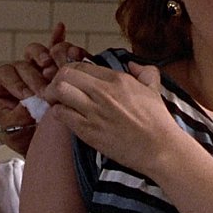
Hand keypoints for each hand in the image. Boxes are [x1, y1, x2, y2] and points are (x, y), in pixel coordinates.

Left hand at [0, 22, 88, 155]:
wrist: (44, 144)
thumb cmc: (24, 137)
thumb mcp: (14, 129)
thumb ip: (19, 114)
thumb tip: (31, 102)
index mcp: (2, 86)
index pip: (5, 74)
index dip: (16, 83)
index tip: (27, 96)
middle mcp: (20, 74)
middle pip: (24, 60)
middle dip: (34, 75)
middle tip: (43, 89)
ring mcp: (38, 69)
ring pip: (39, 52)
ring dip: (46, 57)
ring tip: (52, 68)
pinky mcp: (55, 69)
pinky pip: (55, 49)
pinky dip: (57, 38)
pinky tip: (60, 28)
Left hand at [43, 61, 176, 172]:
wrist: (159, 147)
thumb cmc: (157, 121)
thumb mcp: (154, 88)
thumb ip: (144, 71)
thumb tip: (133, 65)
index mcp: (118, 79)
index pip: (82, 65)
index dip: (72, 70)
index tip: (72, 80)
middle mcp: (103, 92)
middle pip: (65, 74)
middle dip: (57, 80)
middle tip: (58, 89)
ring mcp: (94, 111)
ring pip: (59, 91)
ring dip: (53, 95)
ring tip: (57, 102)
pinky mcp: (88, 130)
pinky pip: (61, 114)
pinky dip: (58, 113)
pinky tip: (65, 116)